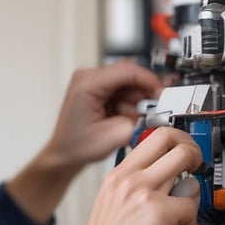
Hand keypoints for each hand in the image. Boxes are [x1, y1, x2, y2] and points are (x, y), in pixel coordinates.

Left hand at [46, 61, 161, 172]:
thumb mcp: (114, 137)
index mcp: (87, 84)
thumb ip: (138, 123)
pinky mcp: (97, 88)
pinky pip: (122, 89)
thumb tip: (157, 114)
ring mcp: (91, 81)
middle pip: (129, 75)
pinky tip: (121, 117)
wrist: (63, 153)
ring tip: (125, 120)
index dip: (149, 82)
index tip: (161, 96)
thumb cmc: (77, 147)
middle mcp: (88, 77)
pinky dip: (127, 103)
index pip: (127, 70)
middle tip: (145, 115)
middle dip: (141, 96)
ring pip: (128, 83)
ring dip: (134, 102)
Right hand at [70, 127, 201, 224]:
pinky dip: (190, 219)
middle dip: (194, 153)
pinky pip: (191, 206)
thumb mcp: (112, 199)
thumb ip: (136, 183)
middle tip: (194, 168)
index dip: (177, 139)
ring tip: (181, 208)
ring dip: (192, 191)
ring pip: (189, 173)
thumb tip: (167, 176)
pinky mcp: (160, 214)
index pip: (155, 135)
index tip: (182, 150)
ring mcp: (145, 194)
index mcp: (119, 173)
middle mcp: (131, 179)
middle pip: (175, 142)